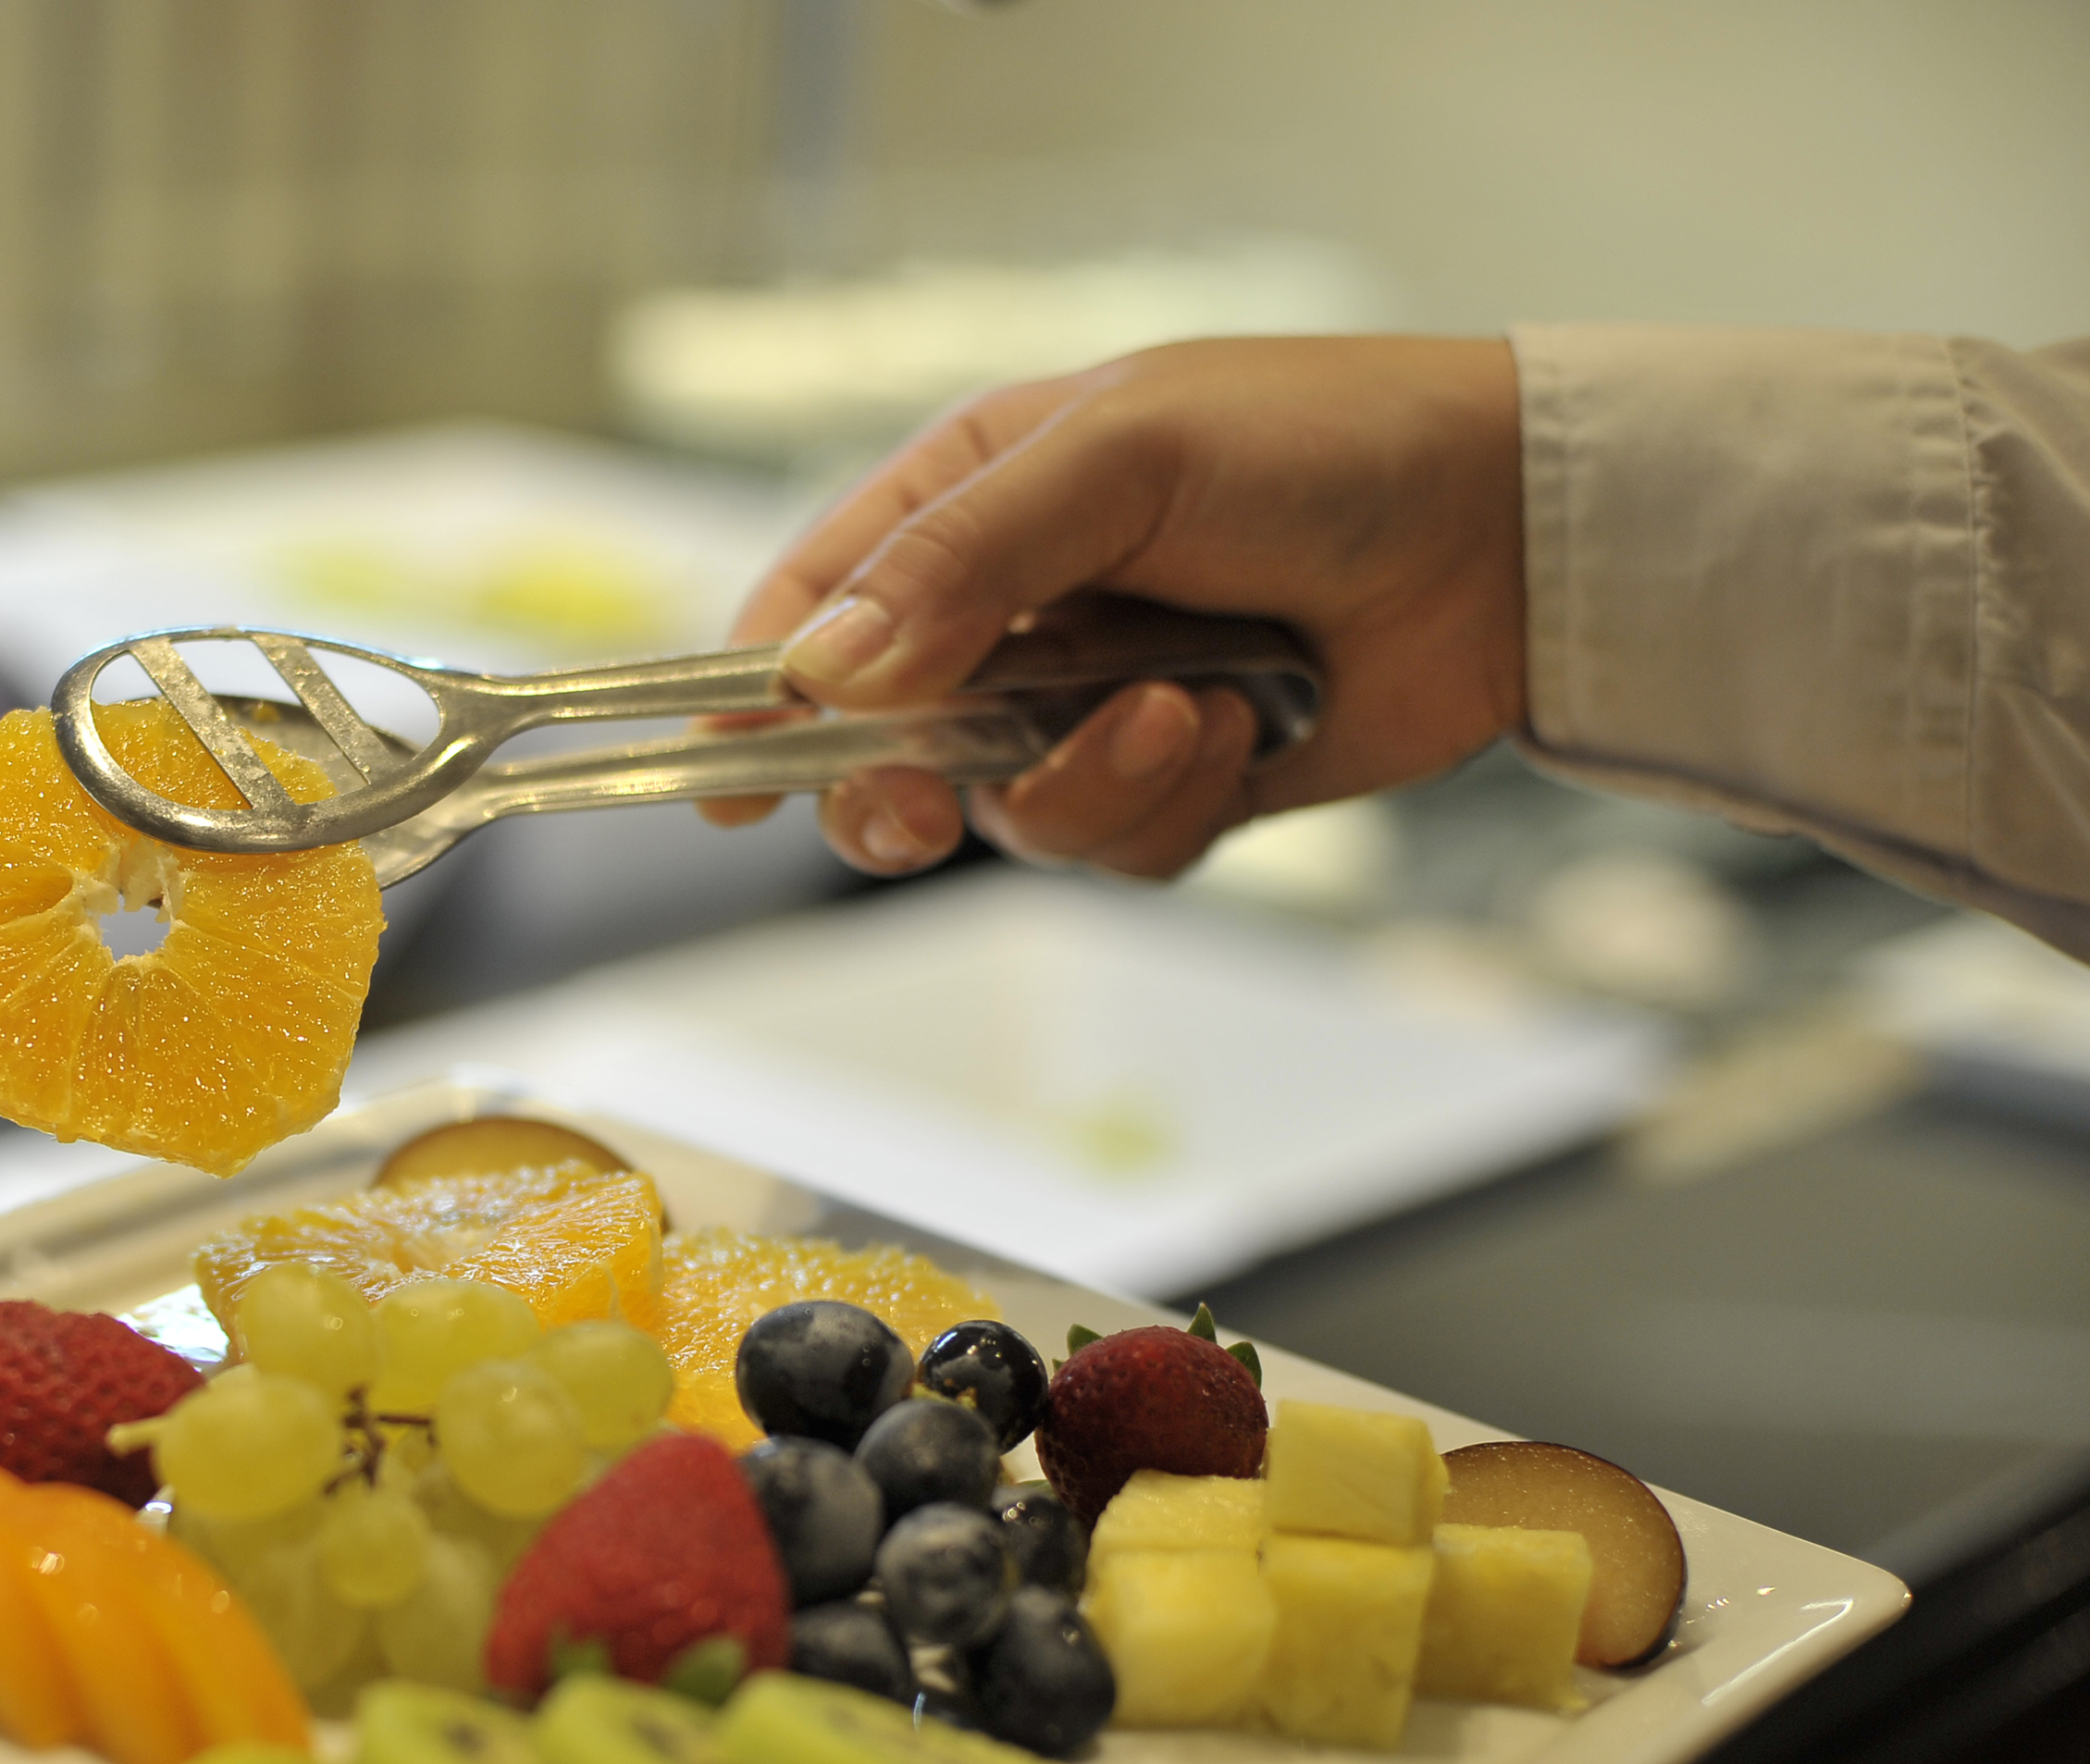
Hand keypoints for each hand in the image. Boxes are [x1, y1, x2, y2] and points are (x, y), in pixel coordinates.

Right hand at [703, 337, 1528, 878]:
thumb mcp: (1121, 456)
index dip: (752, 700)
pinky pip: (1110, 849)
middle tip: (932, 803)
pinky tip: (1241, 730)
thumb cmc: (1324, 444)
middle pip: (877, 750)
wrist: (1512, 536)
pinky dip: (1168, 807)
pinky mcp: (1171, 783)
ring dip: (1088, 784)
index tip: (721, 788)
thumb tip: (826, 668)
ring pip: (1003, 815)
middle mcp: (1013, 615)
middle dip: (902, 792)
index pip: (816, 609)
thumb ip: (962, 561)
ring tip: (1185, 709)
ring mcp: (1088, 706)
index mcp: (972, 504)